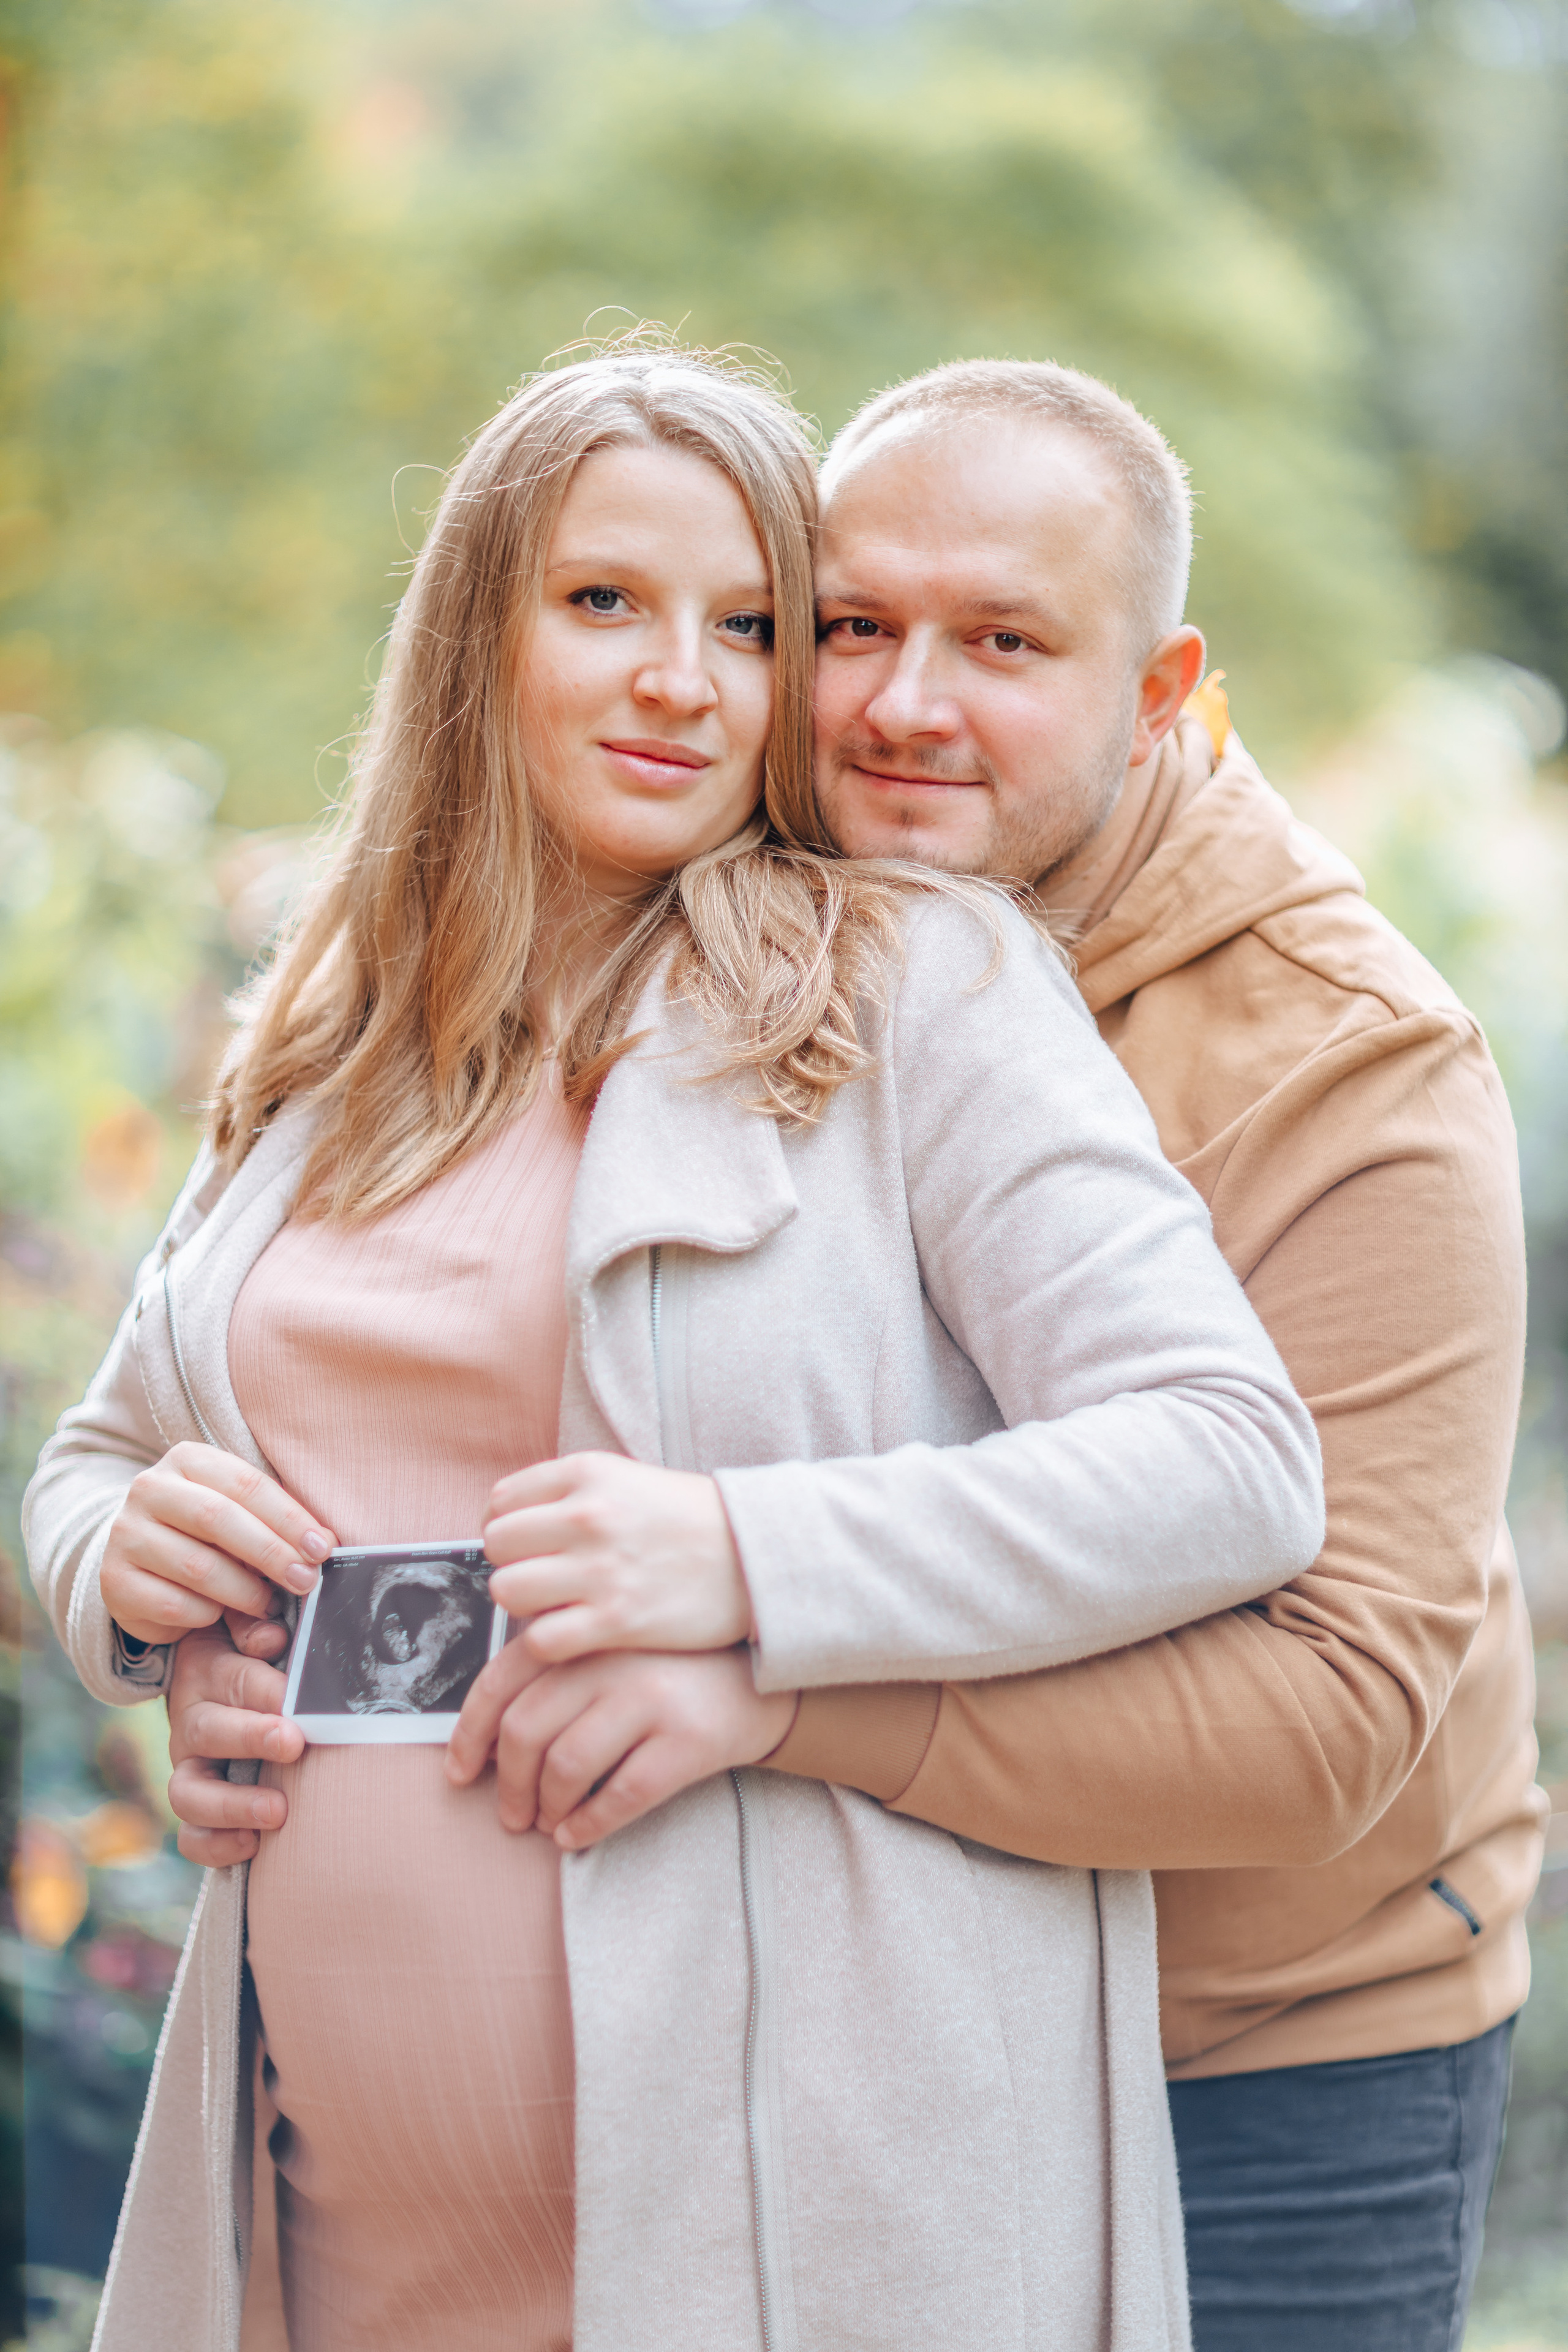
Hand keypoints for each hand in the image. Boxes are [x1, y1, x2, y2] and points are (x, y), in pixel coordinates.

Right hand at [101, 1442, 334, 1647]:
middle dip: (270, 1552)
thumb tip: (324, 1544)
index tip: (323, 1548)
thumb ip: (278, 1525)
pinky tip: (219, 1614)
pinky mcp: (113, 1580)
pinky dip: (207, 1614)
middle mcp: (149, 1489)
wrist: (142, 1559)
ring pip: (197, 1566)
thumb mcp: (242, 1515)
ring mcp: (125, 1534)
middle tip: (306, 1581)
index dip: (289, 1517)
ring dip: (243, 1591)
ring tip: (266, 1602)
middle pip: (218, 1518)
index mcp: (187, 1460)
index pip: (246, 1483)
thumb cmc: (209, 1533)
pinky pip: (174, 1604)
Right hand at [166, 1623, 302, 1865]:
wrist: (218, 1689)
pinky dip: (215, 1846)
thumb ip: (259, 1631)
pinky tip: (253, 1844)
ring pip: (189, 1792)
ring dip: (232, 1804)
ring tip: (277, 1811)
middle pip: (208, 1731)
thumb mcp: (252, 1633)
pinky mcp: (194, 1808)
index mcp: (209, 1671)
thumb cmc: (257, 1658)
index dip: (267, 1690)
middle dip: (251, 1738)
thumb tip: (271, 1638)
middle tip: (292, 1742)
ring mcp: (188, 1768)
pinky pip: (191, 1837)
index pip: (234, 1678)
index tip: (298, 1699)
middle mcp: (192, 1721)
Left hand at [445, 1641, 797, 1849]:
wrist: (760, 1684)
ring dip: (546, 1808)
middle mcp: (612, 1661)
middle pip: (526, 1730)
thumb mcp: (608, 1655)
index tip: (458, 1772)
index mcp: (584, 1638)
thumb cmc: (667, 1674)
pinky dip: (588, 1826)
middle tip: (510, 1814)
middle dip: (506, 1784)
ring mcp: (651, 1699)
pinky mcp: (686, 1741)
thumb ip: (554, 1676)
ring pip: (567, 1766)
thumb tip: (483, 1743)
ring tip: (547, 1823)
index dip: (469, 1734)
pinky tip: (576, 1836)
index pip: (501, 1682)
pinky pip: (621, 1796)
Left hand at [483, 1452, 749, 1664]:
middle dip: (514, 1565)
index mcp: (587, 1473)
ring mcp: (601, 1570)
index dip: (508, 1528)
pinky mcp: (616, 1621)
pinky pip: (541, 1639)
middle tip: (544, 1579)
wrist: (758, 1557)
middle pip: (496, 1545)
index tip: (529, 1546)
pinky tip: (575, 1635)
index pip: (500, 1502)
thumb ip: (569, 1495)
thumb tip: (507, 1523)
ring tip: (557, 1606)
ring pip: (508, 1591)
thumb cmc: (690, 1521)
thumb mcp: (627, 1480)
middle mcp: (588, 1516)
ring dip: (526, 1606)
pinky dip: (549, 1643)